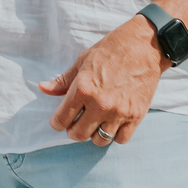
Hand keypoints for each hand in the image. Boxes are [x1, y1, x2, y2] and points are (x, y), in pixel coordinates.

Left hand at [39, 15, 166, 144]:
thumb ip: (63, 81)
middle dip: (73, 131)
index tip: (58, 121)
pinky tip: (112, 124)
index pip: (62, 118)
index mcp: (83, 89)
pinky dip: (114, 135)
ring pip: (99, 140)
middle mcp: (100, 104)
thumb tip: (43, 88)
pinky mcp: (136, 116)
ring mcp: (119, 112)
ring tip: (94, 123)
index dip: (57, 122)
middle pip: (79, 134)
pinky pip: (120, 139)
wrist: (144, 46)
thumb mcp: (82, 62)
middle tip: (75, 123)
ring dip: (94, 134)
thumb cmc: (111, 50)